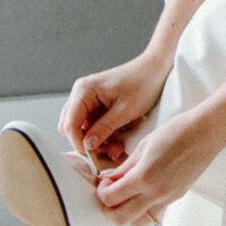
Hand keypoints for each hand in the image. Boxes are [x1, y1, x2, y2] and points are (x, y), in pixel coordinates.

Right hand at [59, 50, 171, 167]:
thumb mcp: (125, 110)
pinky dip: (102, 134)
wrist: (155, 68)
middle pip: (70, 127)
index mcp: (84, 90)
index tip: (93, 157)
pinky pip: (92, 125)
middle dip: (86, 143)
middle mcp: (81, 94)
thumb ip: (104, 128)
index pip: (69, 124)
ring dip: (96, 140)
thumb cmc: (143, 83)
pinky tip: (117, 139)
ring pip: (82, 128)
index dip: (78, 143)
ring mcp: (88, 99)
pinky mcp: (97, 104)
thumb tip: (87, 146)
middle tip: (106, 152)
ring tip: (116, 147)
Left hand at [92, 110, 221, 225]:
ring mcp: (168, 198)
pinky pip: (155, 212)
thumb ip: (125, 166)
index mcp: (143, 177)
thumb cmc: (177, 132)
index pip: (110, 198)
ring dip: (128, 213)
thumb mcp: (144, 145)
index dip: (102, 192)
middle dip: (109, 209)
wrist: (206, 133)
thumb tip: (110, 177)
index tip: (104, 182)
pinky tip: (144, 192)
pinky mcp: (177, 197)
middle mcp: (155, 193)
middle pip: (121, 218)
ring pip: (139, 221)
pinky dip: (144, 208)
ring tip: (127, 196)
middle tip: (110, 193)